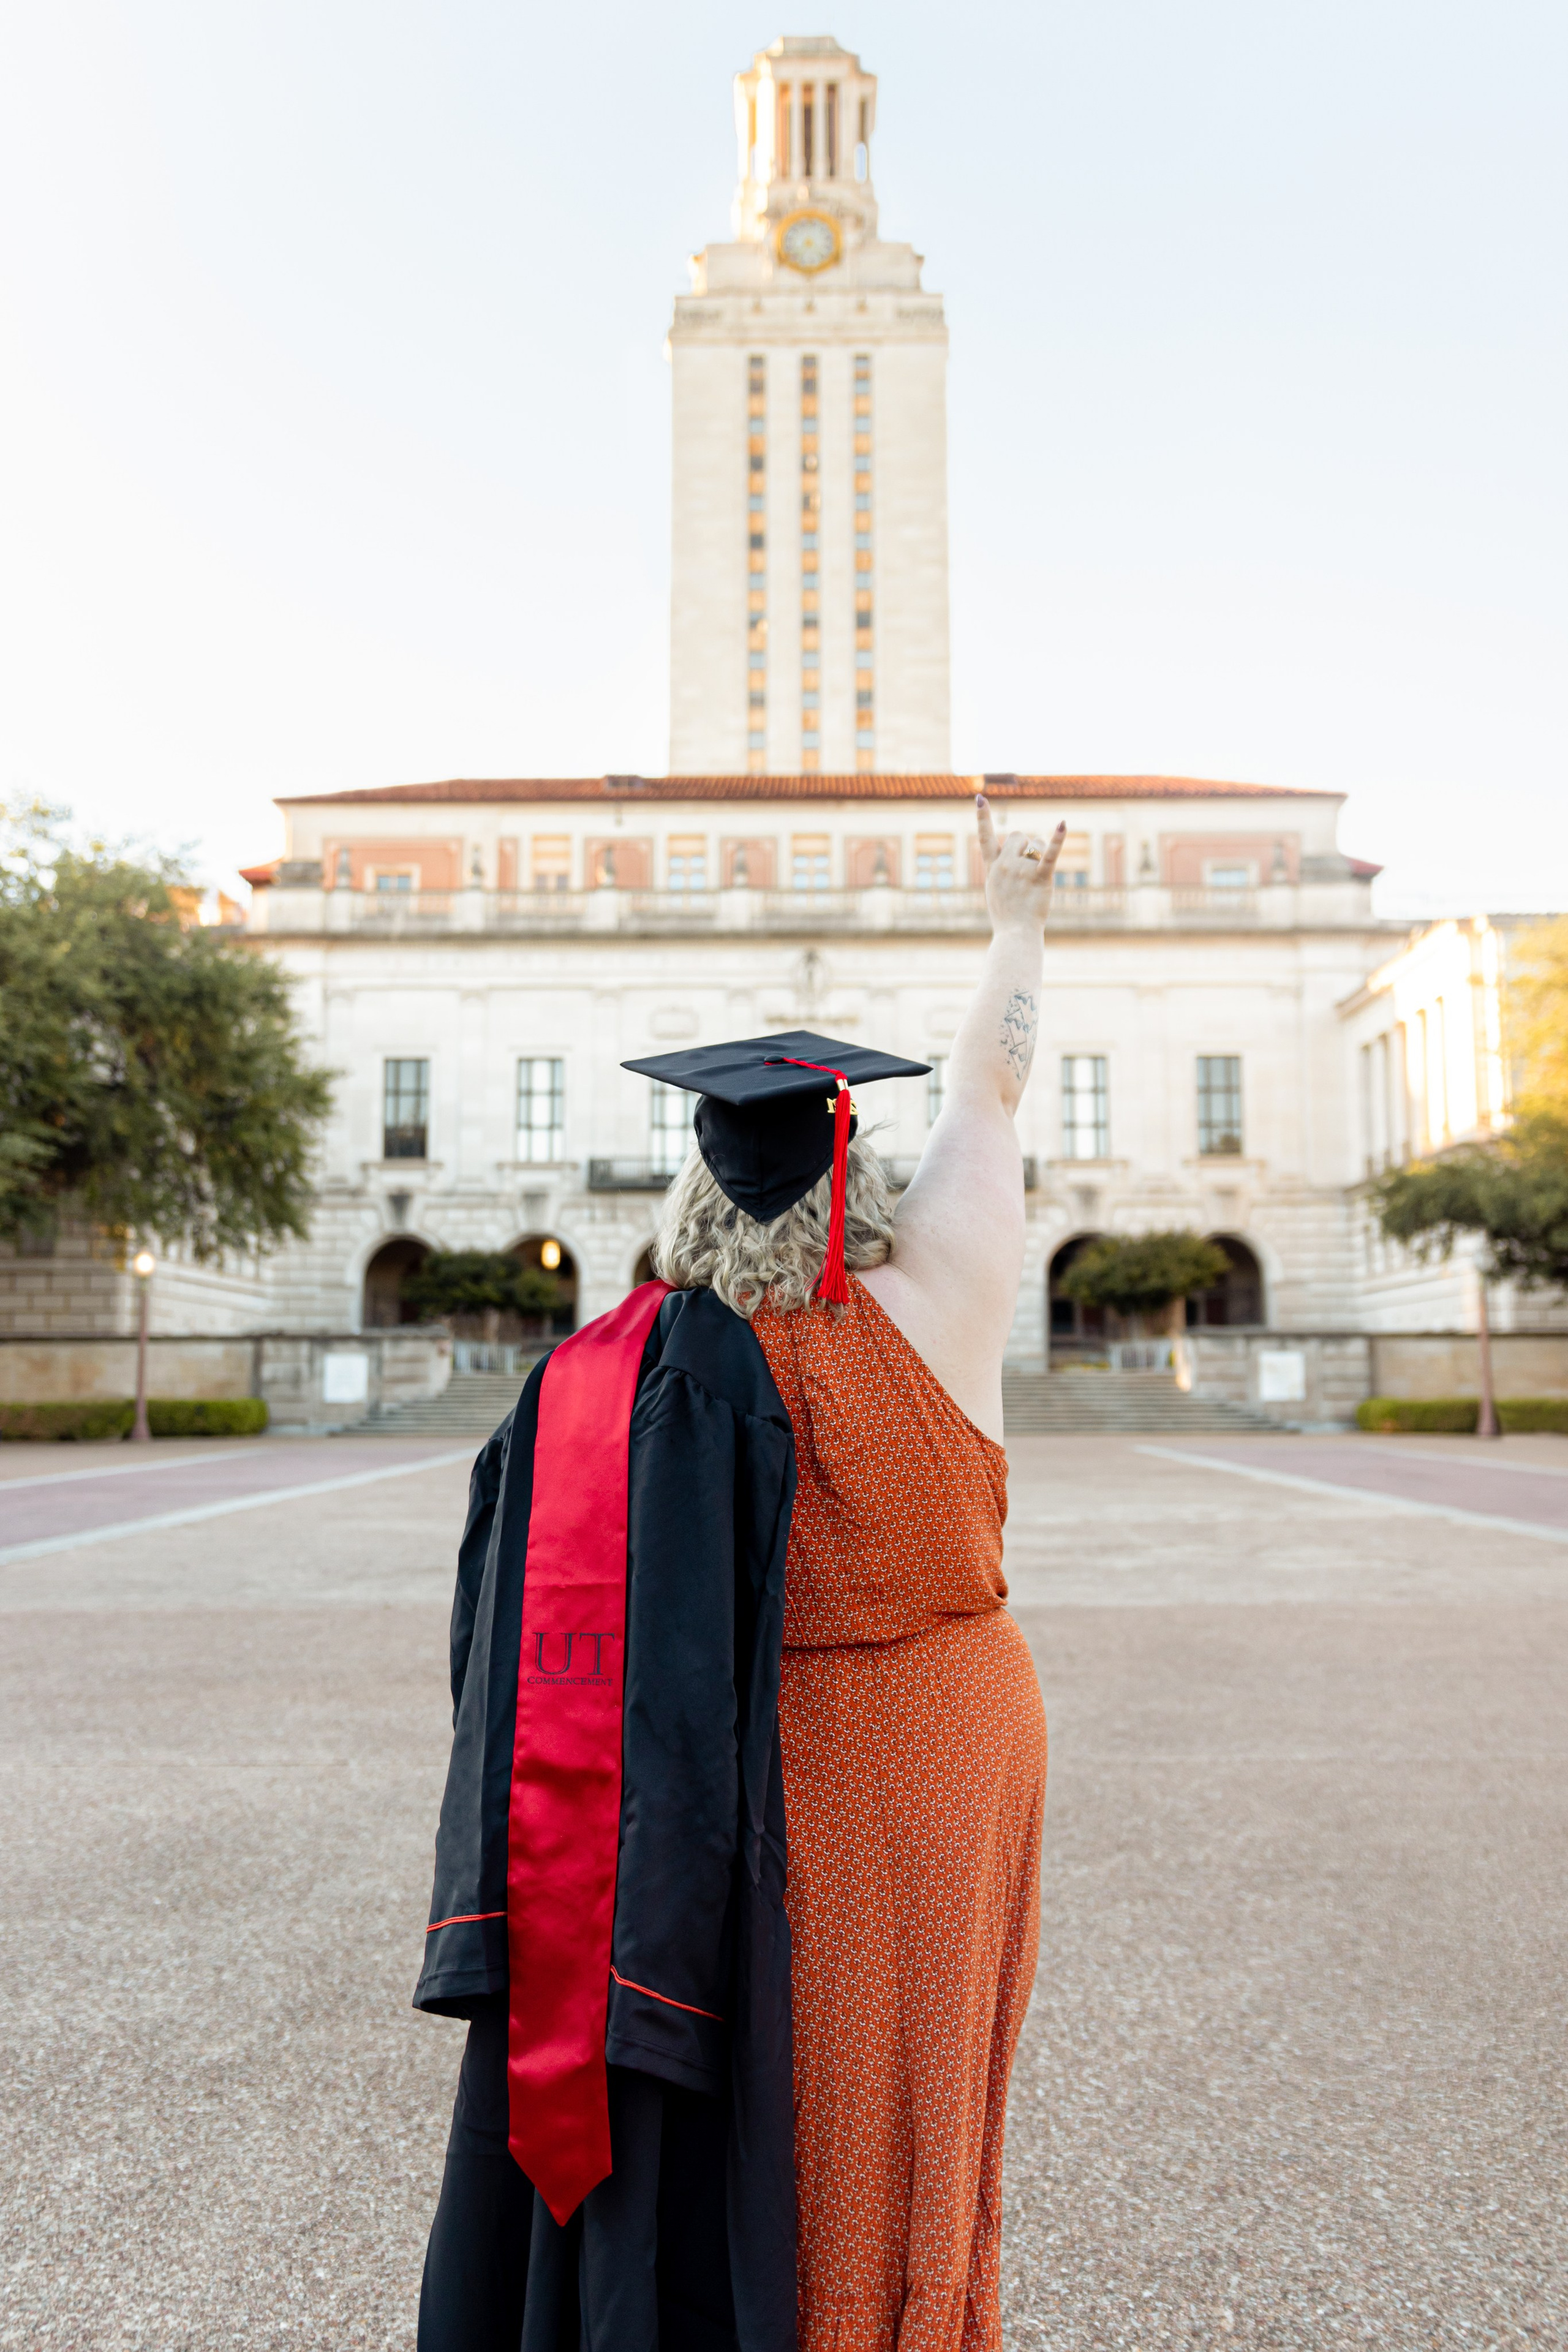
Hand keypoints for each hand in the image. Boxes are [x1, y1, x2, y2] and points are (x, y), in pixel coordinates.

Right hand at [975, 796, 1065, 932]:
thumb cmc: (1008, 916)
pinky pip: (1049, 855)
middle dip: (1026, 845)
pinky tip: (1062, 824)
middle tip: (1028, 869)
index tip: (980, 798)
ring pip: (1037, 845)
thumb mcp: (996, 889)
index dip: (982, 817)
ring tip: (1038, 878)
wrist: (1015, 935)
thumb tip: (1020, 850)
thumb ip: (1002, 869)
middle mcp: (1004, 865)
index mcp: (992, 868)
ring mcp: (1021, 871)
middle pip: (1018, 836)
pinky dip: (1057, 840)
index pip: (985, 837)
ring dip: (1042, 854)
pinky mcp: (1040, 878)